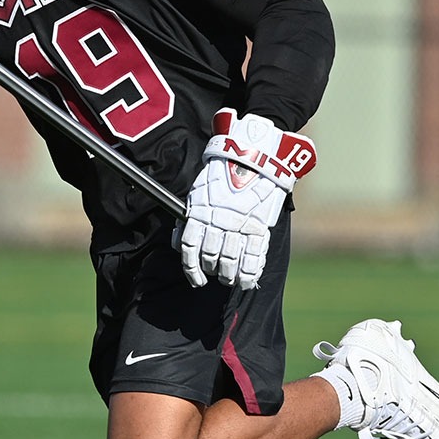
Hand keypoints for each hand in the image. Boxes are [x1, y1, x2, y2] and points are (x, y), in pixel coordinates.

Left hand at [178, 109, 317, 288]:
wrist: (252, 157)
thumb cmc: (223, 173)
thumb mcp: (200, 191)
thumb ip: (191, 216)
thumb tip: (180, 241)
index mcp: (200, 213)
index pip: (189, 248)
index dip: (191, 268)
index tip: (196, 278)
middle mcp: (217, 222)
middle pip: (210, 257)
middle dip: (211, 270)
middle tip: (214, 273)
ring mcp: (239, 226)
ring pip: (229, 262)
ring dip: (228, 275)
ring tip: (229, 278)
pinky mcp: (259, 227)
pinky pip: (253, 258)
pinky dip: (250, 274)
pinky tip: (247, 281)